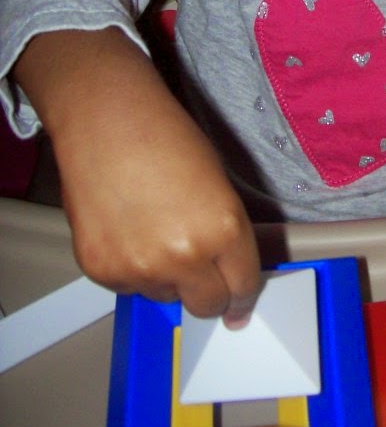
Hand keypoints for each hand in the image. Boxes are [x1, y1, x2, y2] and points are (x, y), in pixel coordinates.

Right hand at [14, 28, 260, 327]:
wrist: (107, 120)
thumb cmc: (168, 138)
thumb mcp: (220, 186)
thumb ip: (225, 235)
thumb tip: (225, 269)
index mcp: (223, 230)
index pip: (242, 287)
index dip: (241, 295)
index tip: (238, 302)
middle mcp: (184, 258)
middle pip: (206, 305)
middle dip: (208, 294)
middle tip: (199, 274)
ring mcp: (139, 268)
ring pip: (164, 296)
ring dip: (166, 278)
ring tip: (153, 232)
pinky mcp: (102, 270)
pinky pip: (128, 287)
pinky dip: (131, 269)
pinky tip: (127, 230)